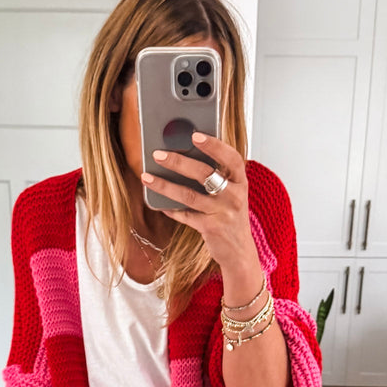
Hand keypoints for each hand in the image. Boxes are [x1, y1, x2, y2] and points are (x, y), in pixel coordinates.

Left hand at [141, 132, 256, 270]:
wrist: (239, 250)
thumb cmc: (230, 214)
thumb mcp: (230, 192)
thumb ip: (216, 175)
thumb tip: (183, 154)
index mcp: (240, 181)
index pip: (231, 158)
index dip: (214, 145)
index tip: (195, 135)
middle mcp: (234, 196)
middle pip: (204, 174)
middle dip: (178, 162)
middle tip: (158, 154)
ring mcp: (223, 213)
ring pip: (189, 195)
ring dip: (165, 185)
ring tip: (146, 177)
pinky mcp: (211, 228)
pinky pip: (185, 215)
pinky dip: (171, 209)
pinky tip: (158, 203)